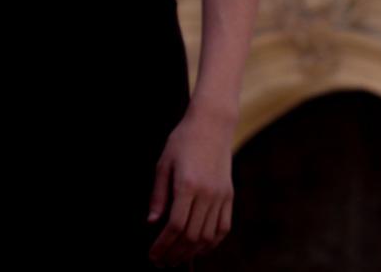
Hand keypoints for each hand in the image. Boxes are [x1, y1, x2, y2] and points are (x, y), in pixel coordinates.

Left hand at [147, 105, 234, 265]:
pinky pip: (223, 227)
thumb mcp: (163, 164)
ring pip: (208, 236)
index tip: (153, 255)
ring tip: (178, 259)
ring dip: (192, 253)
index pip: (175, 226)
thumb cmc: (183, 140)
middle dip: (175, 254)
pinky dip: (212, 243)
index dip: (163, 245)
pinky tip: (200, 249)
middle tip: (163, 262)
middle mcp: (207, 193)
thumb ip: (158, 195)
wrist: (212, 123)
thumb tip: (152, 223)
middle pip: (192, 236)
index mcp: (188, 184)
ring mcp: (221, 195)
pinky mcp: (229, 195)